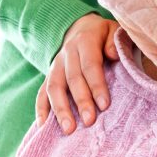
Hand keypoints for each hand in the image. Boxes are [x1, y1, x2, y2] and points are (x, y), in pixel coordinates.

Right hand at [36, 14, 119, 133]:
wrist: (81, 27)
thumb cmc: (103, 35)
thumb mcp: (113, 30)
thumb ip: (115, 41)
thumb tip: (113, 54)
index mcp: (85, 40)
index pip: (90, 65)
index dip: (97, 85)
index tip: (104, 105)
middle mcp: (67, 53)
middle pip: (72, 78)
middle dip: (80, 101)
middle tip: (89, 121)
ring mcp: (55, 65)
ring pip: (54, 87)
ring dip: (60, 109)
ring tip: (69, 129)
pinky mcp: (49, 75)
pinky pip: (41, 92)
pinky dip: (41, 109)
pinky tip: (43, 126)